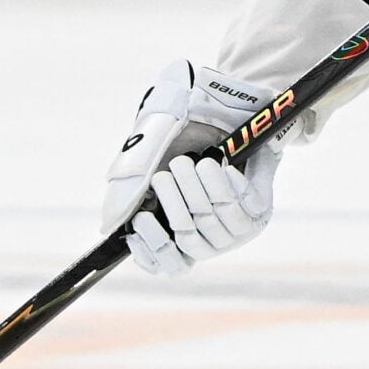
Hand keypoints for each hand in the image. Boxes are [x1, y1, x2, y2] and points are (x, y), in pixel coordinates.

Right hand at [101, 61, 282, 275]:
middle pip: (185, 237)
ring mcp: (235, 226)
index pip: (166, 262)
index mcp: (177, 226)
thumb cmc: (186, 130)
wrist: (231, 106)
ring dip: (200, 189)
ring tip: (198, 163)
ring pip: (211, 220)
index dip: (152, 250)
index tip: (141, 221)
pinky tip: (223, 167)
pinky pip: (241, 208)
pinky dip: (227, 185)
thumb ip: (130, 186)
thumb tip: (109, 225)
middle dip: (174, 202)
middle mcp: (208, 233)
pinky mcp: (259, 211)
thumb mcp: (152, 151)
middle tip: (168, 173)